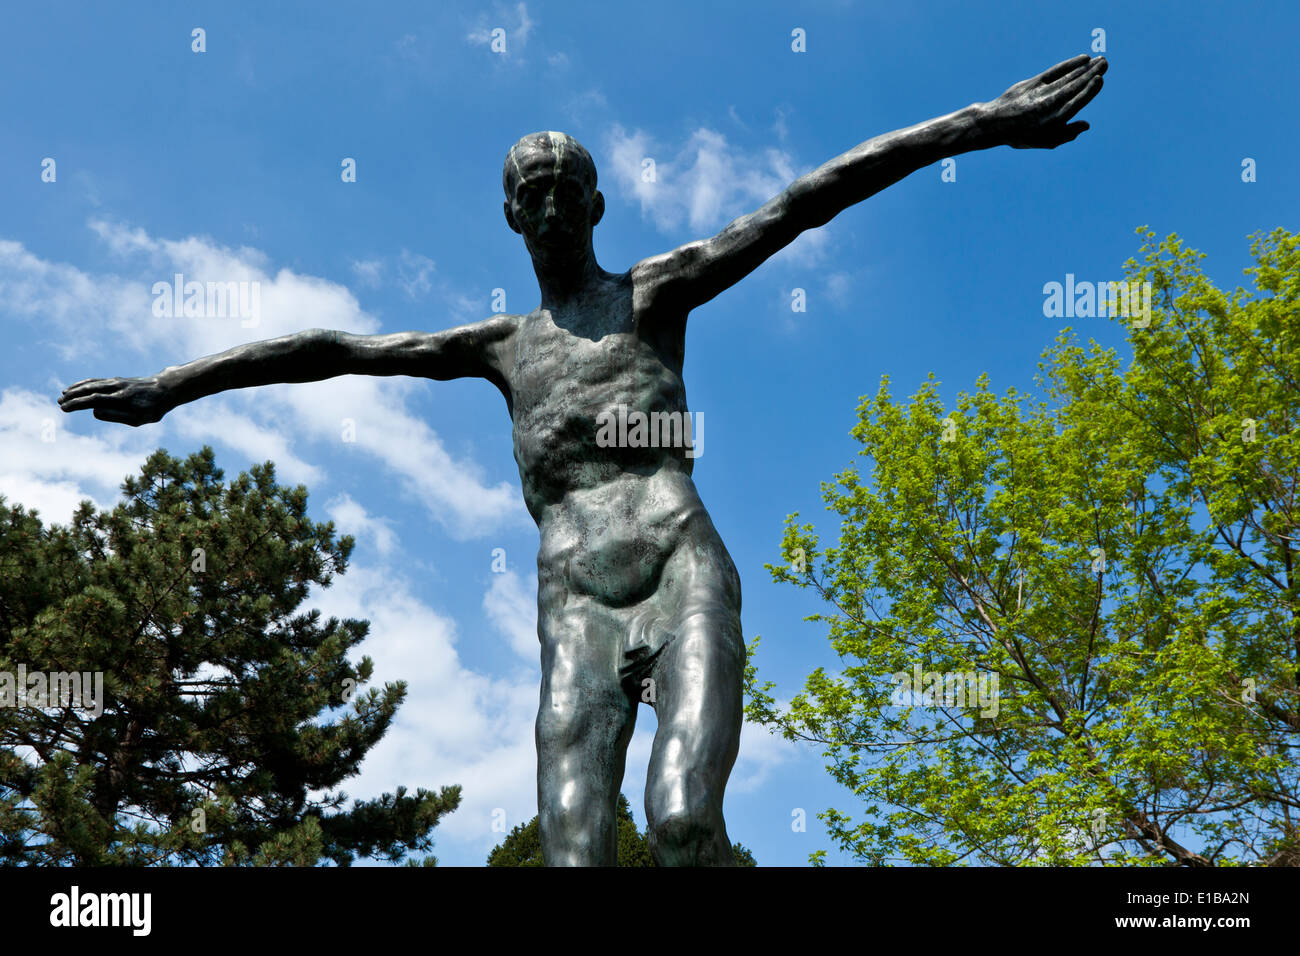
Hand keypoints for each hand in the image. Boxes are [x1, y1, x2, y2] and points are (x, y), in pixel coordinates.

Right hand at [58, 376, 169, 426]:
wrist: (166, 388)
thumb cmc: (153, 408)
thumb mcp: (138, 418)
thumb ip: (116, 416)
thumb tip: (94, 412)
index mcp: (120, 399)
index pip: (93, 400)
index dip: (77, 404)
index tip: (64, 408)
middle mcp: (116, 387)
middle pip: (89, 390)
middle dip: (73, 396)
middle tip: (59, 403)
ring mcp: (116, 382)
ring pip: (92, 383)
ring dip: (76, 388)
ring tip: (63, 394)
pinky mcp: (118, 380)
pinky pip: (98, 380)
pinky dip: (85, 383)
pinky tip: (77, 387)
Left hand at [985, 54, 1106, 148]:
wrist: (995, 124)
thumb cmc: (1023, 134)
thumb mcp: (1045, 141)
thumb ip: (1067, 134)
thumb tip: (1086, 125)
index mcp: (1053, 122)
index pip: (1076, 103)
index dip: (1089, 91)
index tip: (1100, 80)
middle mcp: (1048, 106)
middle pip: (1074, 87)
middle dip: (1091, 74)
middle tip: (1105, 63)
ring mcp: (1040, 93)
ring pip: (1066, 78)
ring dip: (1084, 67)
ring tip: (1099, 60)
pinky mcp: (1032, 83)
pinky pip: (1054, 71)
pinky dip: (1069, 64)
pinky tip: (1082, 58)